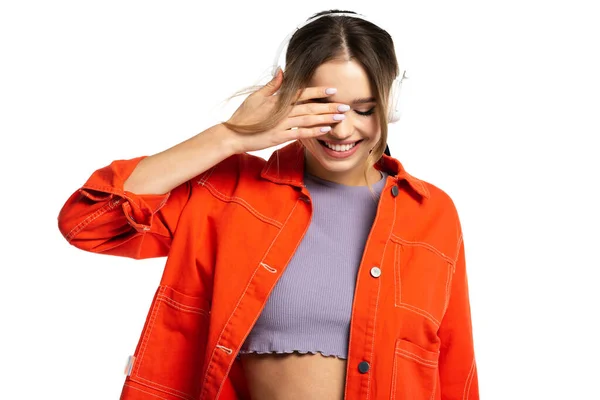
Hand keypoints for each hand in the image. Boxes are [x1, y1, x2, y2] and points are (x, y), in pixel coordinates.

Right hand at [224, 68, 349, 153]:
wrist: (233, 135)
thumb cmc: (244, 115)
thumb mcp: (256, 96)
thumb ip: (272, 85)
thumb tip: (282, 70)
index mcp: (277, 99)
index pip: (302, 93)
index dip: (318, 91)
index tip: (332, 90)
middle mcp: (282, 111)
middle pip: (310, 107)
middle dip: (329, 106)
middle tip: (345, 106)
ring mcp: (281, 124)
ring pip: (308, 119)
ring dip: (325, 117)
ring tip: (340, 117)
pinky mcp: (279, 137)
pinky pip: (300, 133)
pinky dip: (314, 131)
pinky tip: (326, 129)